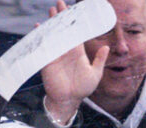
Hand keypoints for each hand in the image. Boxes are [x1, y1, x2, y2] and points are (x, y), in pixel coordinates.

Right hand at [41, 1, 107, 126]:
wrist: (68, 100)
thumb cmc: (82, 89)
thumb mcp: (95, 74)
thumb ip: (100, 60)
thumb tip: (106, 47)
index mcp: (77, 51)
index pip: (76, 32)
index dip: (74, 21)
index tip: (73, 9)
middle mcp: (66, 50)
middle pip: (64, 29)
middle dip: (61, 16)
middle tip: (59, 3)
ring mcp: (56, 54)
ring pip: (53, 34)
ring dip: (52, 22)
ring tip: (51, 10)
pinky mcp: (47, 60)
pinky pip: (43, 45)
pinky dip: (40, 36)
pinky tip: (38, 27)